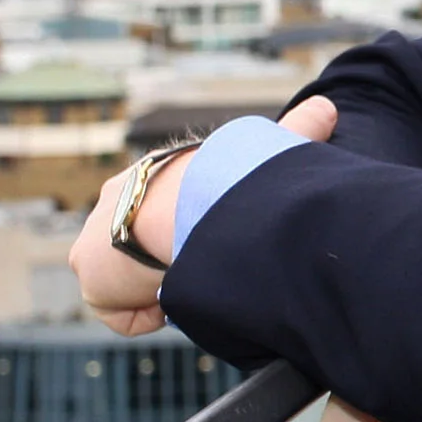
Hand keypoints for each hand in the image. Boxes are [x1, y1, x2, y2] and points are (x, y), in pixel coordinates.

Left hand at [70, 97, 342, 333]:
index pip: (161, 210)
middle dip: (168, 261)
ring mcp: (97, 235)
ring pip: (128, 278)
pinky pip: (119, 310)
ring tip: (189, 281)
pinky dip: (145, 313)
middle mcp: (115, 200)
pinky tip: (168, 298)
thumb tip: (331, 108)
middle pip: (139, 245)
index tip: (213, 244)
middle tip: (202, 269)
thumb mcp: (268, 148)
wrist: (189, 209)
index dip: (187, 232)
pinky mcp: (90, 274)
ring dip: (159, 285)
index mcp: (151, 174)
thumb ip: (297, 129)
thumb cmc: (230, 179)